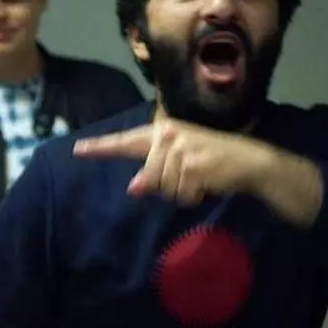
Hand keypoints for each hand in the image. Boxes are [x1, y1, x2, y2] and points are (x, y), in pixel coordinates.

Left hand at [72, 119, 275, 205]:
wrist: (249, 160)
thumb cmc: (210, 160)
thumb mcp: (178, 162)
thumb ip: (152, 172)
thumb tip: (133, 187)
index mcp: (162, 131)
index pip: (125, 141)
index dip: (101, 147)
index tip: (77, 149)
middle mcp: (168, 135)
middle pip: (147, 176)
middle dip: (165, 186)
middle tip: (189, 177)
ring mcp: (181, 150)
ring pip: (163, 187)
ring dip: (181, 191)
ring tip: (199, 178)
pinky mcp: (193, 166)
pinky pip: (180, 193)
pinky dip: (193, 195)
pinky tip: (206, 184)